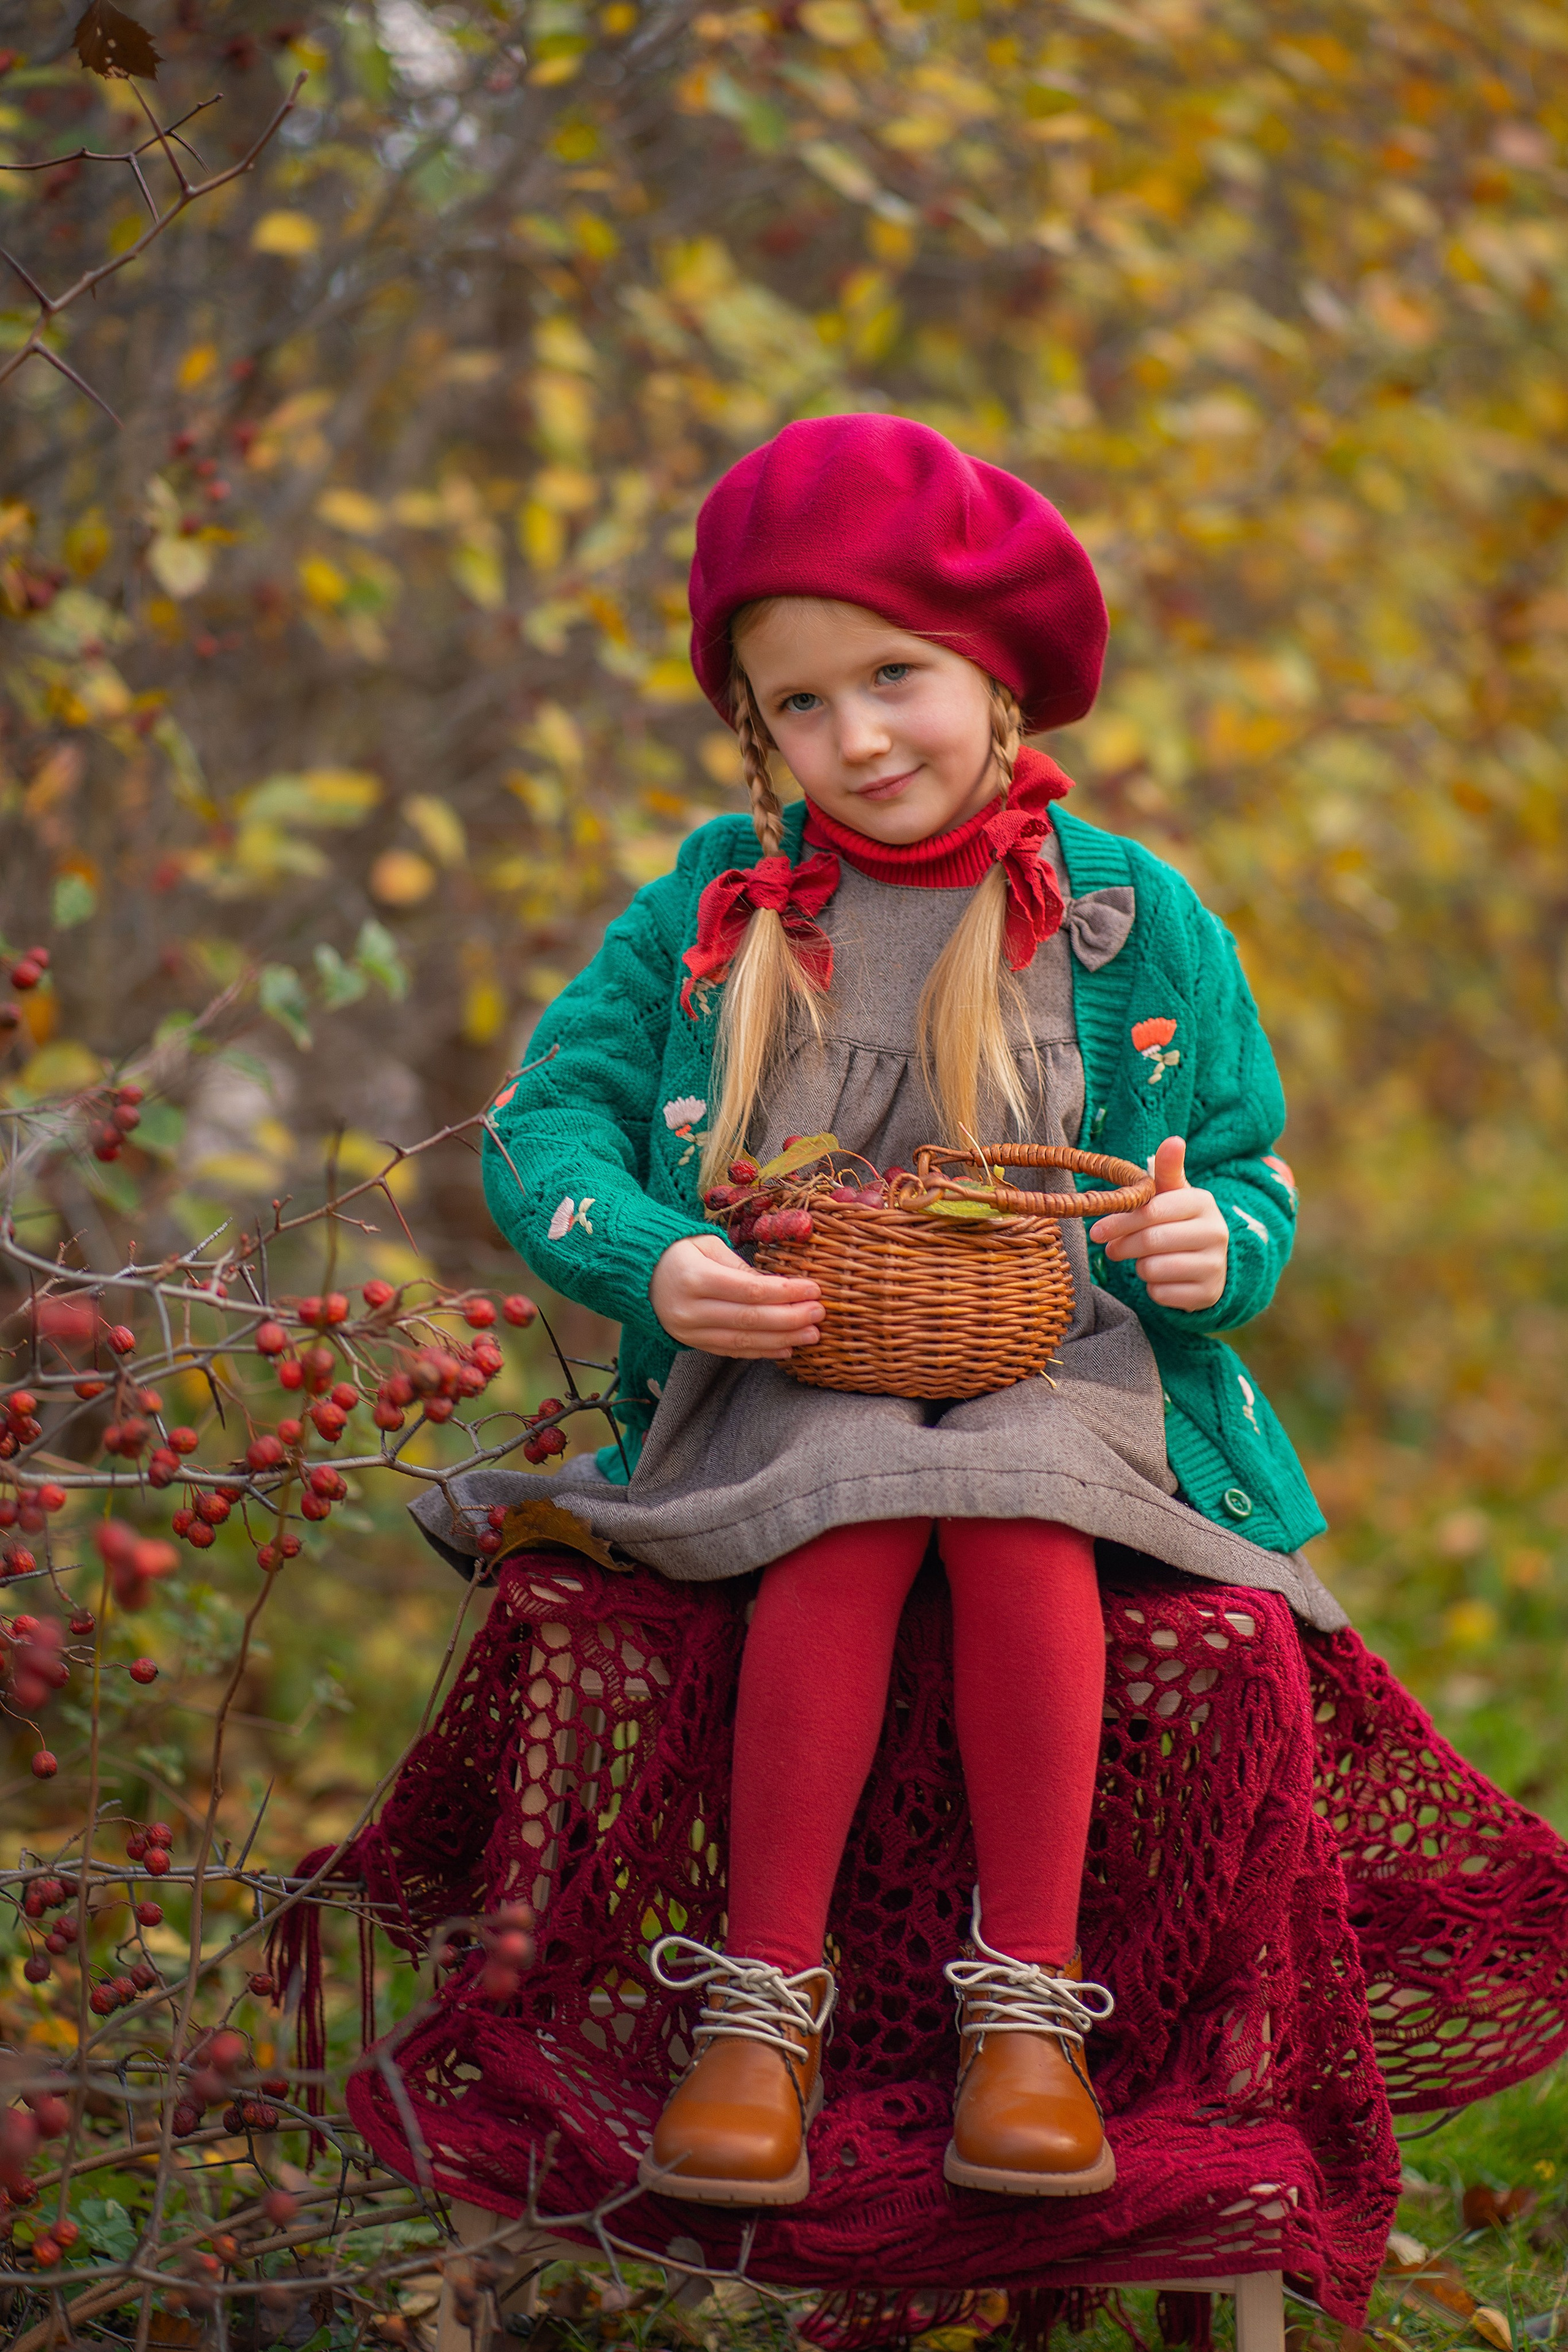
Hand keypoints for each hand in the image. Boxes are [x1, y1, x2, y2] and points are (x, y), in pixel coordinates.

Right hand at [649, 1233, 821, 1359]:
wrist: (637, 1273)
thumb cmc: (678, 1250)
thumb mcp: (708, 1245)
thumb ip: (741, 1267)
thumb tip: (778, 1286)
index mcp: (695, 1278)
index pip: (750, 1290)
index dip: (785, 1293)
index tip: (813, 1289)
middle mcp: (690, 1309)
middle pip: (750, 1319)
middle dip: (790, 1319)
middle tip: (819, 1315)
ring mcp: (689, 1331)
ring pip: (743, 1341)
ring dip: (781, 1340)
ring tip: (811, 1335)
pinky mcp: (691, 1343)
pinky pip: (731, 1351)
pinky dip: (761, 1352)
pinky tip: (785, 1349)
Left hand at [1089, 1136, 1228, 1311]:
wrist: (1208, 1263)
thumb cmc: (1178, 1222)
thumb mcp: (1172, 1195)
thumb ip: (1167, 1170)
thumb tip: (1174, 1140)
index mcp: (1203, 1202)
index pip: (1153, 1210)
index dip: (1121, 1220)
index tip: (1096, 1230)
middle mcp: (1215, 1232)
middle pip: (1151, 1240)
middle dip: (1123, 1245)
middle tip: (1109, 1248)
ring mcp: (1215, 1265)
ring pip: (1154, 1269)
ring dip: (1139, 1267)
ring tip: (1143, 1260)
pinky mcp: (1209, 1293)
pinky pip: (1162, 1293)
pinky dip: (1152, 1288)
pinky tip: (1160, 1278)